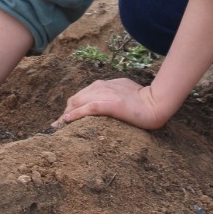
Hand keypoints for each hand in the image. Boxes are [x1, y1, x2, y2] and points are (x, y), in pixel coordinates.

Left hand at [55, 77, 171, 130]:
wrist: (156, 102)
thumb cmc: (142, 100)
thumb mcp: (122, 93)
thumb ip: (109, 95)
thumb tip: (101, 104)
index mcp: (103, 85)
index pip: (80, 96)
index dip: (70, 108)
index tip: (62, 121)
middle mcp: (100, 87)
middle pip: (75, 100)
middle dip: (64, 114)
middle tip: (57, 128)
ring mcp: (104, 94)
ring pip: (78, 103)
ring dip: (66, 116)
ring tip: (57, 128)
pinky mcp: (109, 104)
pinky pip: (87, 109)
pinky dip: (75, 115)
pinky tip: (67, 122)